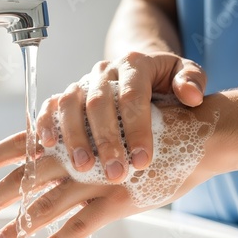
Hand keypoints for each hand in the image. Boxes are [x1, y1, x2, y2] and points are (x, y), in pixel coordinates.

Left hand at [0, 99, 217, 237]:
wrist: (196, 128)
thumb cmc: (158, 122)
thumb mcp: (118, 120)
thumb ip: (92, 133)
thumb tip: (67, 140)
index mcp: (78, 133)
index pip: (26, 143)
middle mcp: (80, 156)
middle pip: (28, 179)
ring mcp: (98, 179)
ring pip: (48, 206)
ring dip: (19, 227)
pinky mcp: (118, 201)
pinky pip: (81, 226)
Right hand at [37, 51, 206, 183]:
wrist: (140, 71)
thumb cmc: (165, 80)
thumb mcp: (185, 74)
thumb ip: (191, 80)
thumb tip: (189, 96)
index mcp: (135, 64)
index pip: (132, 95)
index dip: (136, 129)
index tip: (142, 161)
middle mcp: (105, 71)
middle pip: (99, 102)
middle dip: (106, 140)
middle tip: (115, 173)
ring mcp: (84, 82)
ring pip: (71, 103)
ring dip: (74, 137)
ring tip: (83, 167)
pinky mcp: (69, 94)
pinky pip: (51, 104)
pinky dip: (45, 123)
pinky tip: (46, 145)